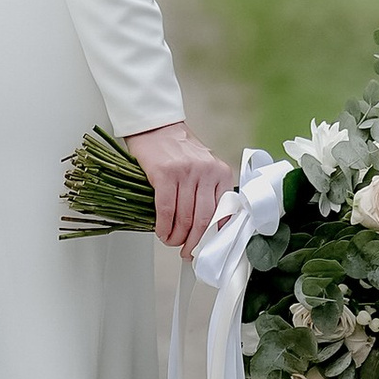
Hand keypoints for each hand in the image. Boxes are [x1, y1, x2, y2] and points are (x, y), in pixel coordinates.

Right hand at [124, 119, 236, 257]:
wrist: (155, 126)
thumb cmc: (178, 150)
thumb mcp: (203, 168)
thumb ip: (210, 193)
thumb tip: (210, 228)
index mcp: (220, 172)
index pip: (223, 212)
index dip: (214, 236)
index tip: (208, 248)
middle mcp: (206, 171)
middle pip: (204, 219)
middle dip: (195, 242)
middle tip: (188, 252)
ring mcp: (185, 172)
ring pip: (184, 217)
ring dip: (176, 236)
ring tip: (171, 241)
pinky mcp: (164, 174)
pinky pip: (166, 209)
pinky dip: (163, 226)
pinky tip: (161, 231)